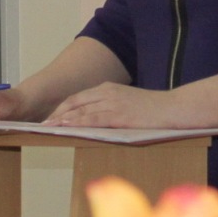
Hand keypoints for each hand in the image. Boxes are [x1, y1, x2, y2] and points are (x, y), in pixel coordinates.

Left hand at [42, 83, 179, 128]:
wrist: (175, 108)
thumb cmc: (155, 109)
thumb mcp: (129, 104)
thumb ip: (112, 108)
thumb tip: (95, 121)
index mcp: (109, 88)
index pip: (78, 98)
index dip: (62, 108)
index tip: (50, 118)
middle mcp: (108, 92)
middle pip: (75, 102)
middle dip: (56, 114)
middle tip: (42, 125)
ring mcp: (113, 103)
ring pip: (81, 110)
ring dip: (62, 120)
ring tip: (48, 128)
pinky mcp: (119, 115)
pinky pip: (93, 119)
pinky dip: (77, 123)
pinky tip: (67, 128)